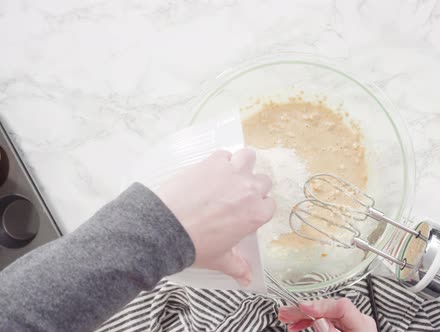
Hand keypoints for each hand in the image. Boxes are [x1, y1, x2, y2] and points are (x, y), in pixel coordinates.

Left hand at [155, 148, 274, 285]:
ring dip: (243, 164)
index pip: (270, 205)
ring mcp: (232, 172)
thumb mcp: (220, 259)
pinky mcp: (213, 161)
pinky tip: (210, 170)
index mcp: (256, 214)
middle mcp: (250, 190)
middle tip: (236, 195)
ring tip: (230, 173)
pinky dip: (220, 160)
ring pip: (249, 157)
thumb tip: (247, 279)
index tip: (246, 211)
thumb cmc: (196, 245)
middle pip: (263, 181)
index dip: (259, 207)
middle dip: (253, 186)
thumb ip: (237, 267)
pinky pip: (224, 154)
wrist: (167, 227)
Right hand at [278, 298, 376, 331]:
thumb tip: (320, 321)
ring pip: (324, 314)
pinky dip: (311, 322)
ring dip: (303, 316)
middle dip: (305, 311)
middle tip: (286, 313)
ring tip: (286, 318)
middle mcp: (358, 321)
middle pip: (329, 309)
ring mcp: (351, 324)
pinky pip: (326, 320)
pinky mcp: (344, 328)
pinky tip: (298, 325)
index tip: (302, 307)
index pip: (342, 307)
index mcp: (362, 326)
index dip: (320, 305)